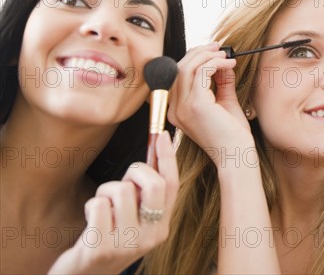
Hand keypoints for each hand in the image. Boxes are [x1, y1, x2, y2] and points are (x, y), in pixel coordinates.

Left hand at [48, 131, 178, 274]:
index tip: (160, 134)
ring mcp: (127, 244)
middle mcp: (150, 237)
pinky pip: (98, 204)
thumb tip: (156, 153)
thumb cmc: (109, 239)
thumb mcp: (135, 219)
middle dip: (136, 171)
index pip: (172, 185)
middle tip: (124, 181)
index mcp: (162, 226)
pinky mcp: (101, 248)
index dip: (167, 157)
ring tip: (103, 208)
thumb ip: (146, 193)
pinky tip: (91, 221)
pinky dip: (91, 205)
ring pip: (121, 191)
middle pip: (153, 184)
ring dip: (106, 191)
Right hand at [167, 43, 253, 167]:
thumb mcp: (224, 102)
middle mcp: (174, 109)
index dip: (193, 59)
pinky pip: (201, 72)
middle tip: (218, 48)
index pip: (177, 75)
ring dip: (208, 55)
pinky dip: (215, 63)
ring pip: (187, 66)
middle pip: (178, 68)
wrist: (237, 156)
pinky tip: (229, 64)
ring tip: (225, 56)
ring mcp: (182, 107)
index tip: (212, 52)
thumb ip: (220, 82)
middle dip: (199, 52)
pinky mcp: (196, 104)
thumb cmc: (232, 135)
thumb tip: (222, 62)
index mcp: (177, 110)